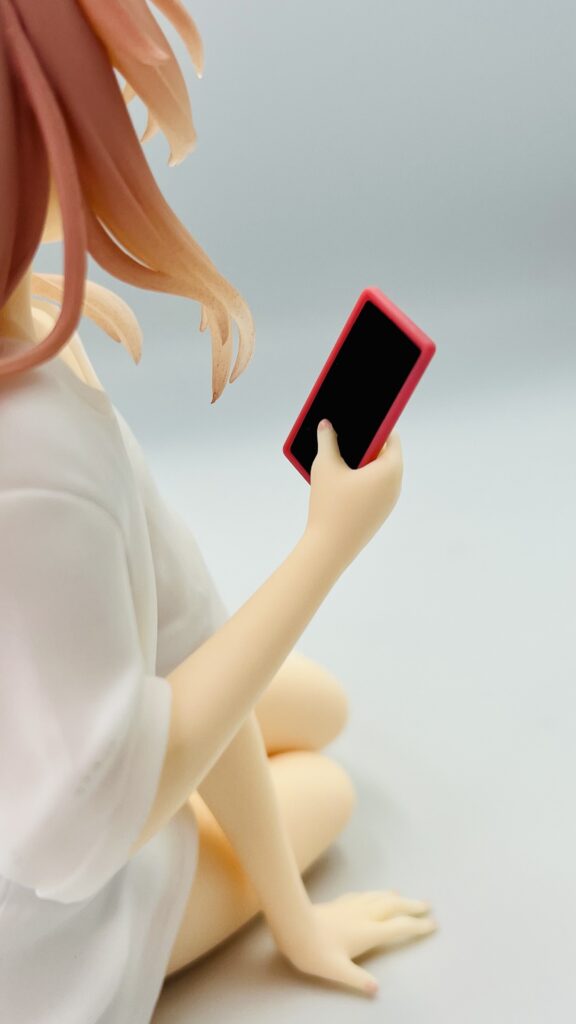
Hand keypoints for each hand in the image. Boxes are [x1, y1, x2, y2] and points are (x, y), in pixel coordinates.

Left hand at [274, 889, 435, 996]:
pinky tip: (372, 895)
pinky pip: (364, 895)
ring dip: (395, 897)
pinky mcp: (339, 902)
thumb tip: (376, 989)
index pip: (398, 927)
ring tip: (403, 896)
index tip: (433, 924)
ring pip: (379, 897)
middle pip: (393, 906)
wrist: (292, 924)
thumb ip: (358, 979)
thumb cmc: (314, 951)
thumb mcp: (337, 971)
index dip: (417, 926)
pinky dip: (375, 894)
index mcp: (367, 932)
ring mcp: (351, 905)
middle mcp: (363, 915)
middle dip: (411, 906)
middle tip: (427, 904)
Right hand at [306, 422, 402, 570]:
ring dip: (362, 463)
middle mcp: (395, 485)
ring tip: (339, 455)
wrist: (329, 548)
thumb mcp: (326, 466)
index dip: (376, 425)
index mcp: (390, 469)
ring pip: (378, 473)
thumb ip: (328, 440)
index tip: (362, 418)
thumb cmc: (330, 505)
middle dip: (365, 444)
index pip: (391, 437)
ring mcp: (388, 502)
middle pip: (384, 455)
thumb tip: (327, 424)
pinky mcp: (378, 514)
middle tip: (346, 433)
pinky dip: (360, 480)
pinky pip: (373, 489)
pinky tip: (340, 479)